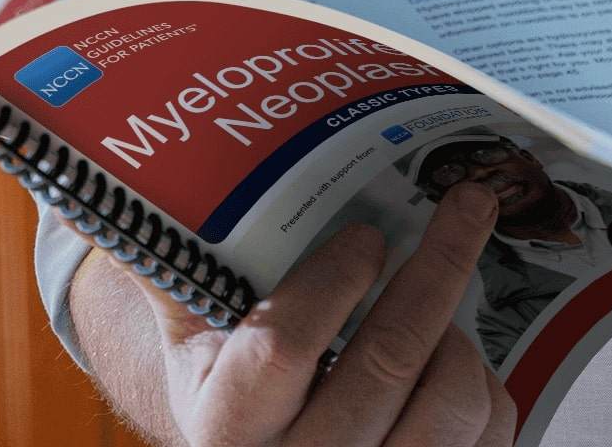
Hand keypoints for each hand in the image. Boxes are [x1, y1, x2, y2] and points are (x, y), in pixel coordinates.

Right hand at [141, 187, 517, 446]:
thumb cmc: (227, 377)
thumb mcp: (189, 333)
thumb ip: (173, 266)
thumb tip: (125, 189)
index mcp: (227, 421)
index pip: (282, 347)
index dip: (333, 282)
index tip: (368, 235)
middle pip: (386, 362)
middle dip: (436, 268)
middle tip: (463, 204)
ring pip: (449, 403)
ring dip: (459, 336)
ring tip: (444, 303)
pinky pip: (486, 434)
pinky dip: (484, 384)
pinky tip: (453, 355)